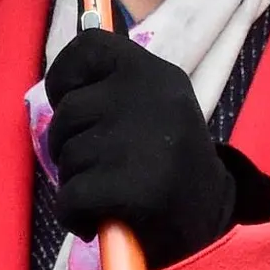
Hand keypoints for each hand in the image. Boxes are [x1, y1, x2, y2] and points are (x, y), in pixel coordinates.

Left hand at [45, 29, 235, 267]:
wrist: (209, 222)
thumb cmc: (169, 163)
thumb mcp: (156, 109)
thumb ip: (114, 90)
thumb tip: (59, 86)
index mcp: (156, 73)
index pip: (88, 47)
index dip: (65, 76)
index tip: (71, 100)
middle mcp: (149, 96)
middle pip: (67, 111)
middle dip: (69, 144)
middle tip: (102, 164)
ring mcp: (139, 141)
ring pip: (65, 156)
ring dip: (76, 182)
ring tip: (111, 191)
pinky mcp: (130, 188)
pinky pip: (68, 198)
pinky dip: (74, 215)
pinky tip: (100, 218)